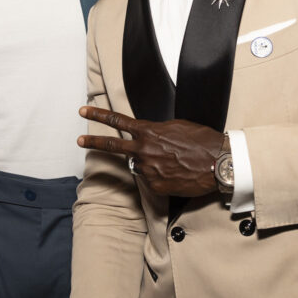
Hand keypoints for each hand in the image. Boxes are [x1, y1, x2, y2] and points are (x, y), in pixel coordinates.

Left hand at [78, 106, 222, 196]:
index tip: (84, 111)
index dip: (98, 115)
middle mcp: (144, 150)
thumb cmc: (202, 142)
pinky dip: (160, 177)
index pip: (117, 121)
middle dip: (93, 142)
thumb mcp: (177, 126)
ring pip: (139, 165)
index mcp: (148, 132)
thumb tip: (148, 136)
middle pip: (112, 145)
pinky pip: (151, 180)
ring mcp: (148, 169)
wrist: (218, 163)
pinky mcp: (155, 186)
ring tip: (172, 162)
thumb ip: (156, 130)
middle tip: (79, 140)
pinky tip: (175, 173)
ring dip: (150, 163)